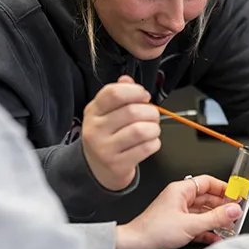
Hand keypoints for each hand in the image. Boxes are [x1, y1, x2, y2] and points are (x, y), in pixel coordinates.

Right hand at [81, 75, 160, 190]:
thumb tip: (127, 79)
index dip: (135, 91)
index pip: (113, 93)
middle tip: (152, 115)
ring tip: (152, 129)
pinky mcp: (117, 164)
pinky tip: (150, 142)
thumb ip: (118, 94)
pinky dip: (154, 143)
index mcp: (93, 111)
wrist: (97, 168)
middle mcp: (96, 129)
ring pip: (140, 131)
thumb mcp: (106, 112)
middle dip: (150, 111)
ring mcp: (105, 148)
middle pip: (132, 111)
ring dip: (154, 128)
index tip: (144, 95)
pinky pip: (145, 149)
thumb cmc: (106, 135)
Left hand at [111, 175, 242, 248]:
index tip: (237, 194)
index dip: (223, 187)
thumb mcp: (190, 224)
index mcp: (180, 190)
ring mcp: (180, 214)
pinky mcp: (179, 227)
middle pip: (207, 198)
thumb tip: (233, 210)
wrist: (137, 246)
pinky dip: (209, 231)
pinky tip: (218, 237)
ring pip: (204, 213)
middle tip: (237, 212)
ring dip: (217, 220)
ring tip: (231, 226)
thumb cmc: (153, 230)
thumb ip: (215, 217)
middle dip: (222, 205)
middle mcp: (180, 200)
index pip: (207, 183)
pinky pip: (199, 226)